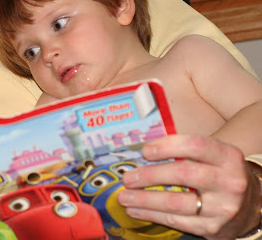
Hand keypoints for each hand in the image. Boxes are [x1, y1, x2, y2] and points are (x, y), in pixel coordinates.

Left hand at [117, 134, 261, 238]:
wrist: (250, 207)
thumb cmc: (218, 174)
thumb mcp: (212, 157)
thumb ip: (183, 150)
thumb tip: (141, 150)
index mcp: (227, 157)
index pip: (195, 145)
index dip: (167, 146)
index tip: (145, 151)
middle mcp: (228, 182)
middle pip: (183, 175)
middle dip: (149, 176)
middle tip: (127, 178)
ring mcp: (222, 207)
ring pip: (176, 203)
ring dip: (144, 200)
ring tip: (124, 197)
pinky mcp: (213, 228)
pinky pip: (176, 221)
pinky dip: (152, 215)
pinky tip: (136, 211)